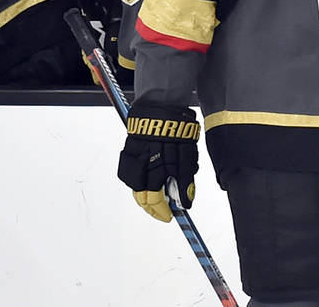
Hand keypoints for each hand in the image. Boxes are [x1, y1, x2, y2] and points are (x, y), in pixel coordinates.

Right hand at [117, 103, 200, 221]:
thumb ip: (186, 176)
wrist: (161, 103)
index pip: (162, 196)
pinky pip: (129, 174)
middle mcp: (150, 161)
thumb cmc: (179, 126)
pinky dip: (135, 183)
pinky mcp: (128, 151)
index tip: (172, 216)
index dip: (166, 209)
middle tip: (162, 213)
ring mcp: (137, 157)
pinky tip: (143, 186)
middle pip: (147, 196)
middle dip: (155, 208)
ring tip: (153, 203)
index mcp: (167, 161)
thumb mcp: (189, 151)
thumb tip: (186, 200)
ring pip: (136, 188)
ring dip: (144, 199)